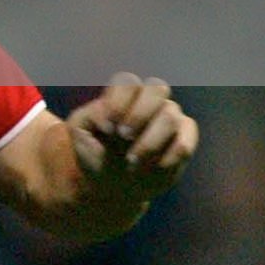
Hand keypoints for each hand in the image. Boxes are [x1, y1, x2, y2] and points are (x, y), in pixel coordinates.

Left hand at [64, 72, 197, 201]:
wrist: (111, 183)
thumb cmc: (94, 151)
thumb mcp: (80, 132)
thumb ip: (89, 116)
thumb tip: (109, 119)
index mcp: (123, 93)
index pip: (127, 81)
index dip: (119, 102)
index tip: (109, 127)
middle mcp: (150, 100)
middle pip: (157, 87)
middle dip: (139, 114)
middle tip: (124, 137)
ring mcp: (170, 117)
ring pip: (170, 116)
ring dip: (149, 142)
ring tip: (131, 161)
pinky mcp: (185, 139)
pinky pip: (184, 143)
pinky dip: (168, 157)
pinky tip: (154, 167)